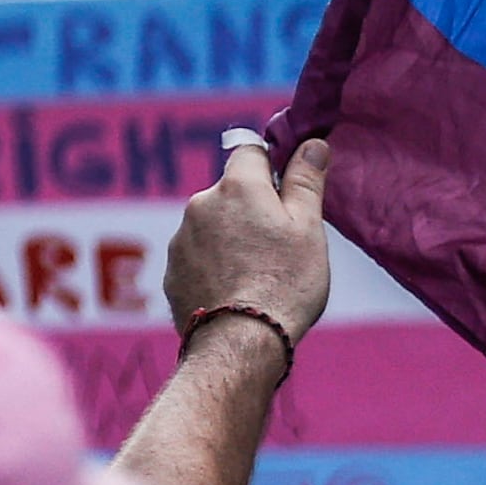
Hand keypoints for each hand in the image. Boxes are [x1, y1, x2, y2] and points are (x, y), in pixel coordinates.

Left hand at [166, 132, 333, 346]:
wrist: (241, 341)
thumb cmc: (285, 282)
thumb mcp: (308, 228)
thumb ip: (306, 181)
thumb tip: (313, 143)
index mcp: (237, 187)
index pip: (250, 151)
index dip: (270, 165)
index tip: (285, 189)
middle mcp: (200, 204)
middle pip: (231, 193)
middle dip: (252, 211)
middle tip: (279, 246)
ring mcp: (182, 238)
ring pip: (213, 227)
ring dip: (231, 239)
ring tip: (258, 275)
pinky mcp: (172, 271)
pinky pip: (198, 258)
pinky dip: (214, 267)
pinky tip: (235, 292)